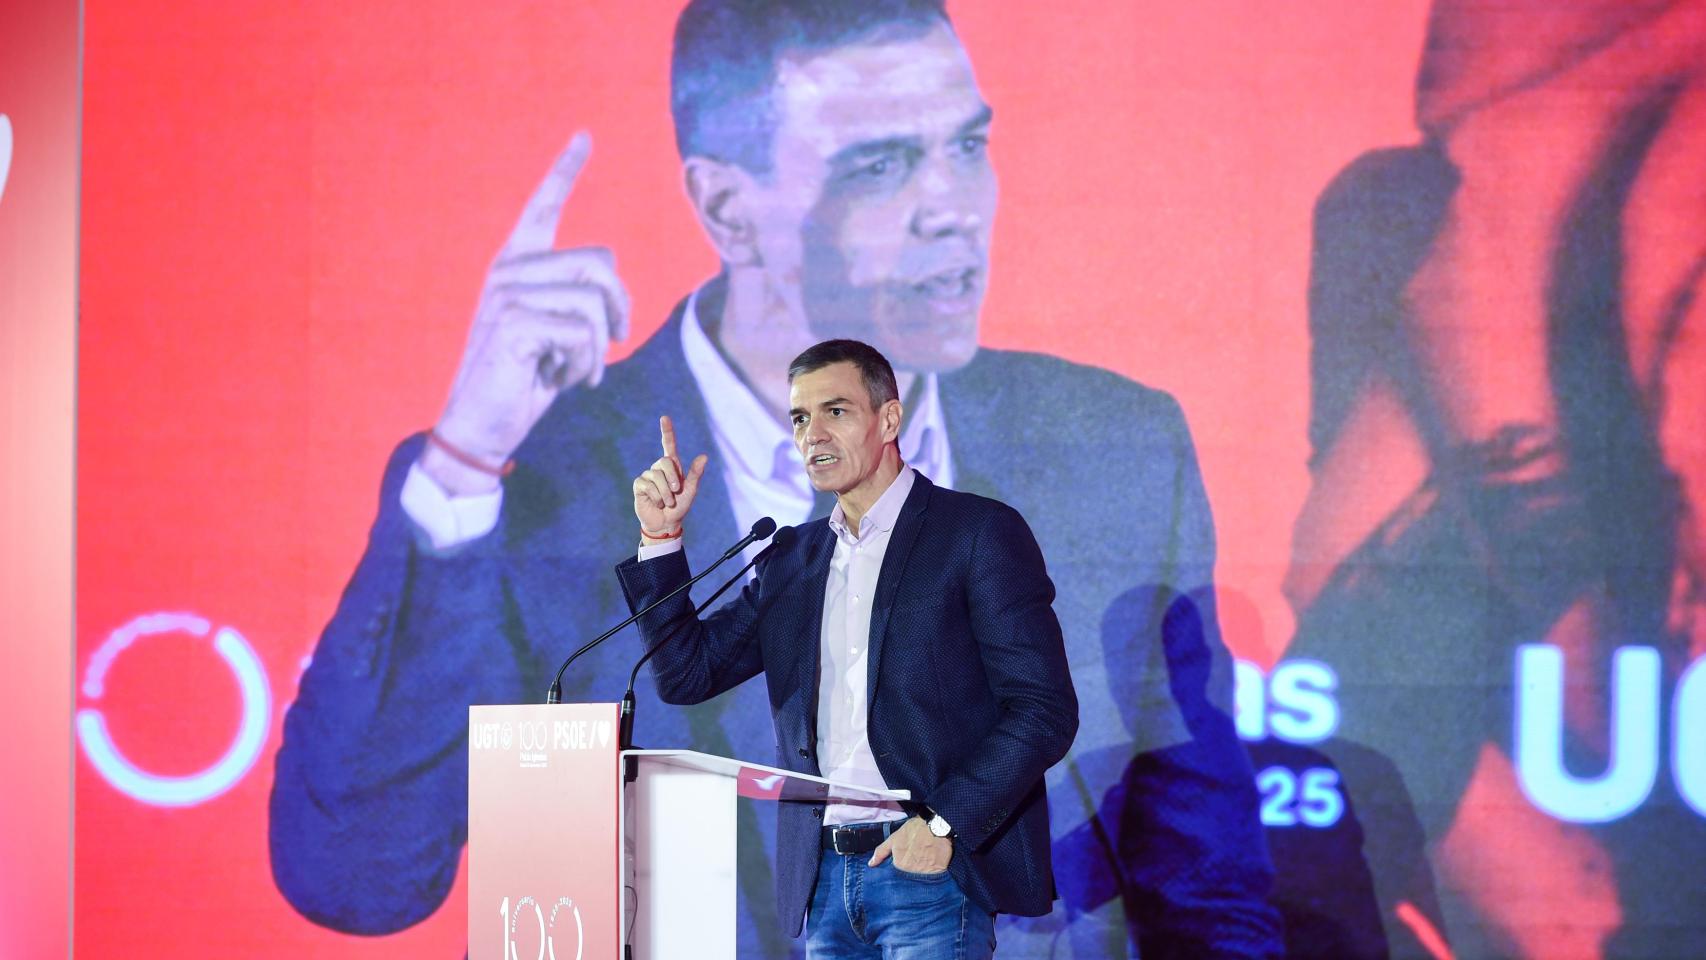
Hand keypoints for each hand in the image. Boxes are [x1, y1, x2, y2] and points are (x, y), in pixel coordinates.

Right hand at [423, 131, 631, 494]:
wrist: (480, 426)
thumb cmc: (522, 381)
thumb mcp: (556, 334)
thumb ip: (577, 301)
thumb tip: (611, 293)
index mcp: (517, 265)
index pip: (543, 207)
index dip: (564, 171)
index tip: (584, 136)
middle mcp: (508, 270)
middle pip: (600, 263)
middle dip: (620, 309)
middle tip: (610, 344)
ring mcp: (507, 294)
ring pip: (595, 301)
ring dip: (600, 347)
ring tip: (574, 369)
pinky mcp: (513, 323)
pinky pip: (583, 332)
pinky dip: (586, 365)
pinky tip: (562, 380)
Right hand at [632, 415, 706, 538]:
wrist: (667, 523)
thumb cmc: (680, 506)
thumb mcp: (691, 490)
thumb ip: (696, 474)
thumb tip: (704, 456)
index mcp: (672, 466)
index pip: (668, 444)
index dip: (667, 431)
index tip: (664, 418)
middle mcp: (659, 468)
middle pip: (664, 461)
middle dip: (673, 477)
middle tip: (677, 492)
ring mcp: (648, 476)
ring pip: (656, 476)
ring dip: (666, 493)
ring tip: (668, 502)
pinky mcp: (639, 485)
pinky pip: (648, 485)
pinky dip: (656, 496)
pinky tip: (656, 502)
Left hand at [868, 817, 950, 874]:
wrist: (936, 825)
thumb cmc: (914, 830)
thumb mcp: (894, 838)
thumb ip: (881, 852)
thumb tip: (871, 865)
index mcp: (899, 865)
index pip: (896, 874)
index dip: (901, 869)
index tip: (905, 863)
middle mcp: (911, 872)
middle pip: (908, 877)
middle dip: (910, 873)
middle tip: (916, 862)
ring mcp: (925, 874)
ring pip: (920, 879)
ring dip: (921, 875)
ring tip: (924, 864)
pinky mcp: (938, 873)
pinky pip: (934, 878)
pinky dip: (933, 874)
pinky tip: (933, 866)